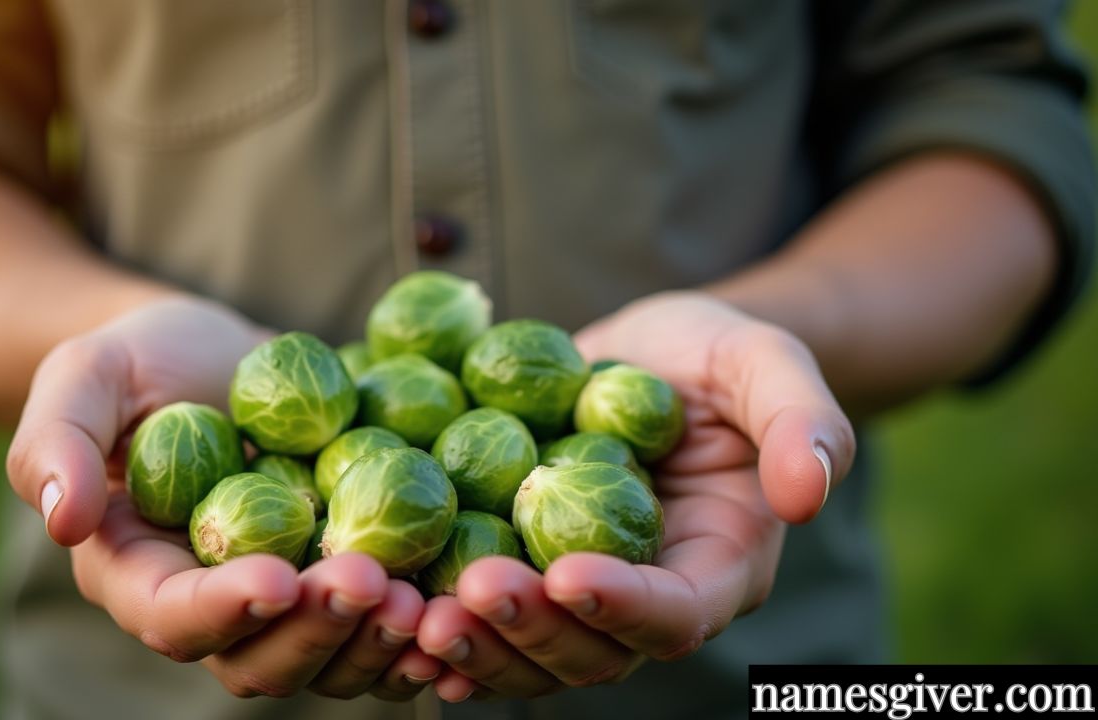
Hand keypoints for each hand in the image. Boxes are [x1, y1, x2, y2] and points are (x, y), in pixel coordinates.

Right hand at [5, 296, 440, 699]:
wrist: (216, 354)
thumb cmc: (140, 358)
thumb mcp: (85, 374)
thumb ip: (57, 439)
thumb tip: (61, 517)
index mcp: (141, 574)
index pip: (173, 618)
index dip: (224, 610)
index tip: (277, 578)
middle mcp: (215, 605)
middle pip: (261, 657)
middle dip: (317, 631)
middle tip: (370, 583)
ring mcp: (287, 596)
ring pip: (330, 656)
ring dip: (377, 640)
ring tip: (422, 597)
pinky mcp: (343, 574)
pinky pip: (381, 623)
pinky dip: (420, 629)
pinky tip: (462, 604)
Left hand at [416, 292, 855, 700]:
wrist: (654, 358)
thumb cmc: (719, 357)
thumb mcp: (768, 364)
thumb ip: (803, 422)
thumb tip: (807, 493)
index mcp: (717, 565)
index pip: (677, 612)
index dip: (625, 604)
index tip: (568, 573)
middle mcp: (645, 596)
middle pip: (594, 651)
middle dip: (532, 629)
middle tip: (471, 591)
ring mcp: (580, 590)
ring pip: (532, 652)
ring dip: (474, 644)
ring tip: (413, 615)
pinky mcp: (526, 568)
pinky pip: (486, 619)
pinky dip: (444, 629)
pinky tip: (393, 620)